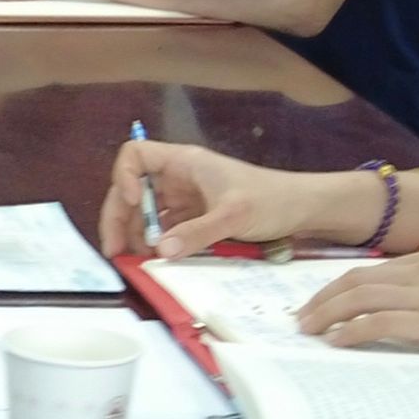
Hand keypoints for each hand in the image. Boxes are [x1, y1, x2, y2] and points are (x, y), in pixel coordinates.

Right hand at [103, 138, 345, 258]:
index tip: (132, 204)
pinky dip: (155, 244)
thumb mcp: (232, 216)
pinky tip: (154, 262)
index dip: (124, 177)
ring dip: (134, 236)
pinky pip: (163, 230)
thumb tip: (159, 252)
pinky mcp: (194, 218)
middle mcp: (178, 177)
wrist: (302, 210)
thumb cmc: (270, 200)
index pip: (135, 156)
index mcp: (183, 162)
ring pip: (145, 214)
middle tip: (115, 251)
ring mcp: (184, 198)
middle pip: (132, 190)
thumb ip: (196, 233)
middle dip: (119, 218)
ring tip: (133, 262)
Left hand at [299, 247, 418, 360]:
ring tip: (309, 331)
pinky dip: (352, 331)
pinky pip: (381, 324)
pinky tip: (337, 341)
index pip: (372, 270)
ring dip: (328, 315)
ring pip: (361, 300)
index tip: (320, 301)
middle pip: (356, 282)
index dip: (339, 286)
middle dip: (323, 300)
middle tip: (301, 319)